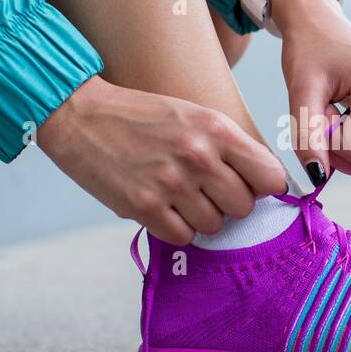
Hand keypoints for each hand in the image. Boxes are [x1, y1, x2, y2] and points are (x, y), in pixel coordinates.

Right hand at [37, 77, 287, 244]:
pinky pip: (183, 236)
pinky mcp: (144, 207)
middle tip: (207, 190)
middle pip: (243, 206)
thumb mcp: (193, 115)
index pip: (269, 175)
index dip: (264, 185)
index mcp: (215, 128)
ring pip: (214, 225)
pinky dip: (176, 227)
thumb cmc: (141, 116)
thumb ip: (229, 146)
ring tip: (180, 195)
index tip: (253, 187)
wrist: (81, 116)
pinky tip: (162, 206)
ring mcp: (170, 183)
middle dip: (229, 203)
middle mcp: (197, 156)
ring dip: (201, 216)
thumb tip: (267, 183)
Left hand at [272, 0, 350, 183]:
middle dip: (338, 148)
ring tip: (332, 109)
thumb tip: (318, 176)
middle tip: (324, 113)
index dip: (329, 146)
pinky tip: (341, 113)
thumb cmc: (309, 50)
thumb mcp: (301, 91)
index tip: (318, 115)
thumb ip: (308, 135)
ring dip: (342, 144)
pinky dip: (350, 140)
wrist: (319, 25)